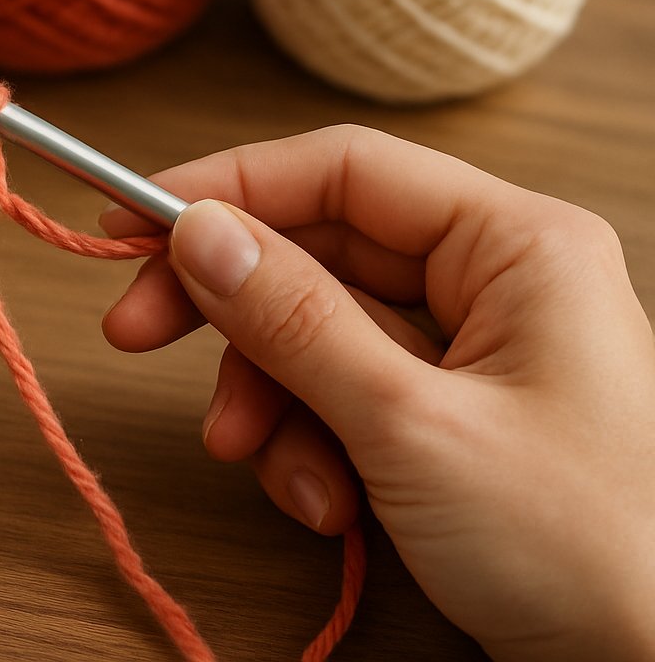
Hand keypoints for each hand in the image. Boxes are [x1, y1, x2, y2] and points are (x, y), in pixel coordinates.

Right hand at [100, 125, 654, 661]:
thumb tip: (196, 232)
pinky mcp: (448, 421)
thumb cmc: (589, 547)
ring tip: (263, 466)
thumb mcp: (409, 426)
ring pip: (316, 337)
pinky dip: (312, 450)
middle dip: (230, 311)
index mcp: (513, 245)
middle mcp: (493, 283)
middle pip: (316, 255)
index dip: (225, 188)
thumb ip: (293, 320)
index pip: (340, 171)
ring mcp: (470, 357)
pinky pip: (343, 401)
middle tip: (134, 335)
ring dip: (271, 404)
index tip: (128, 225)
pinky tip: (329, 509)